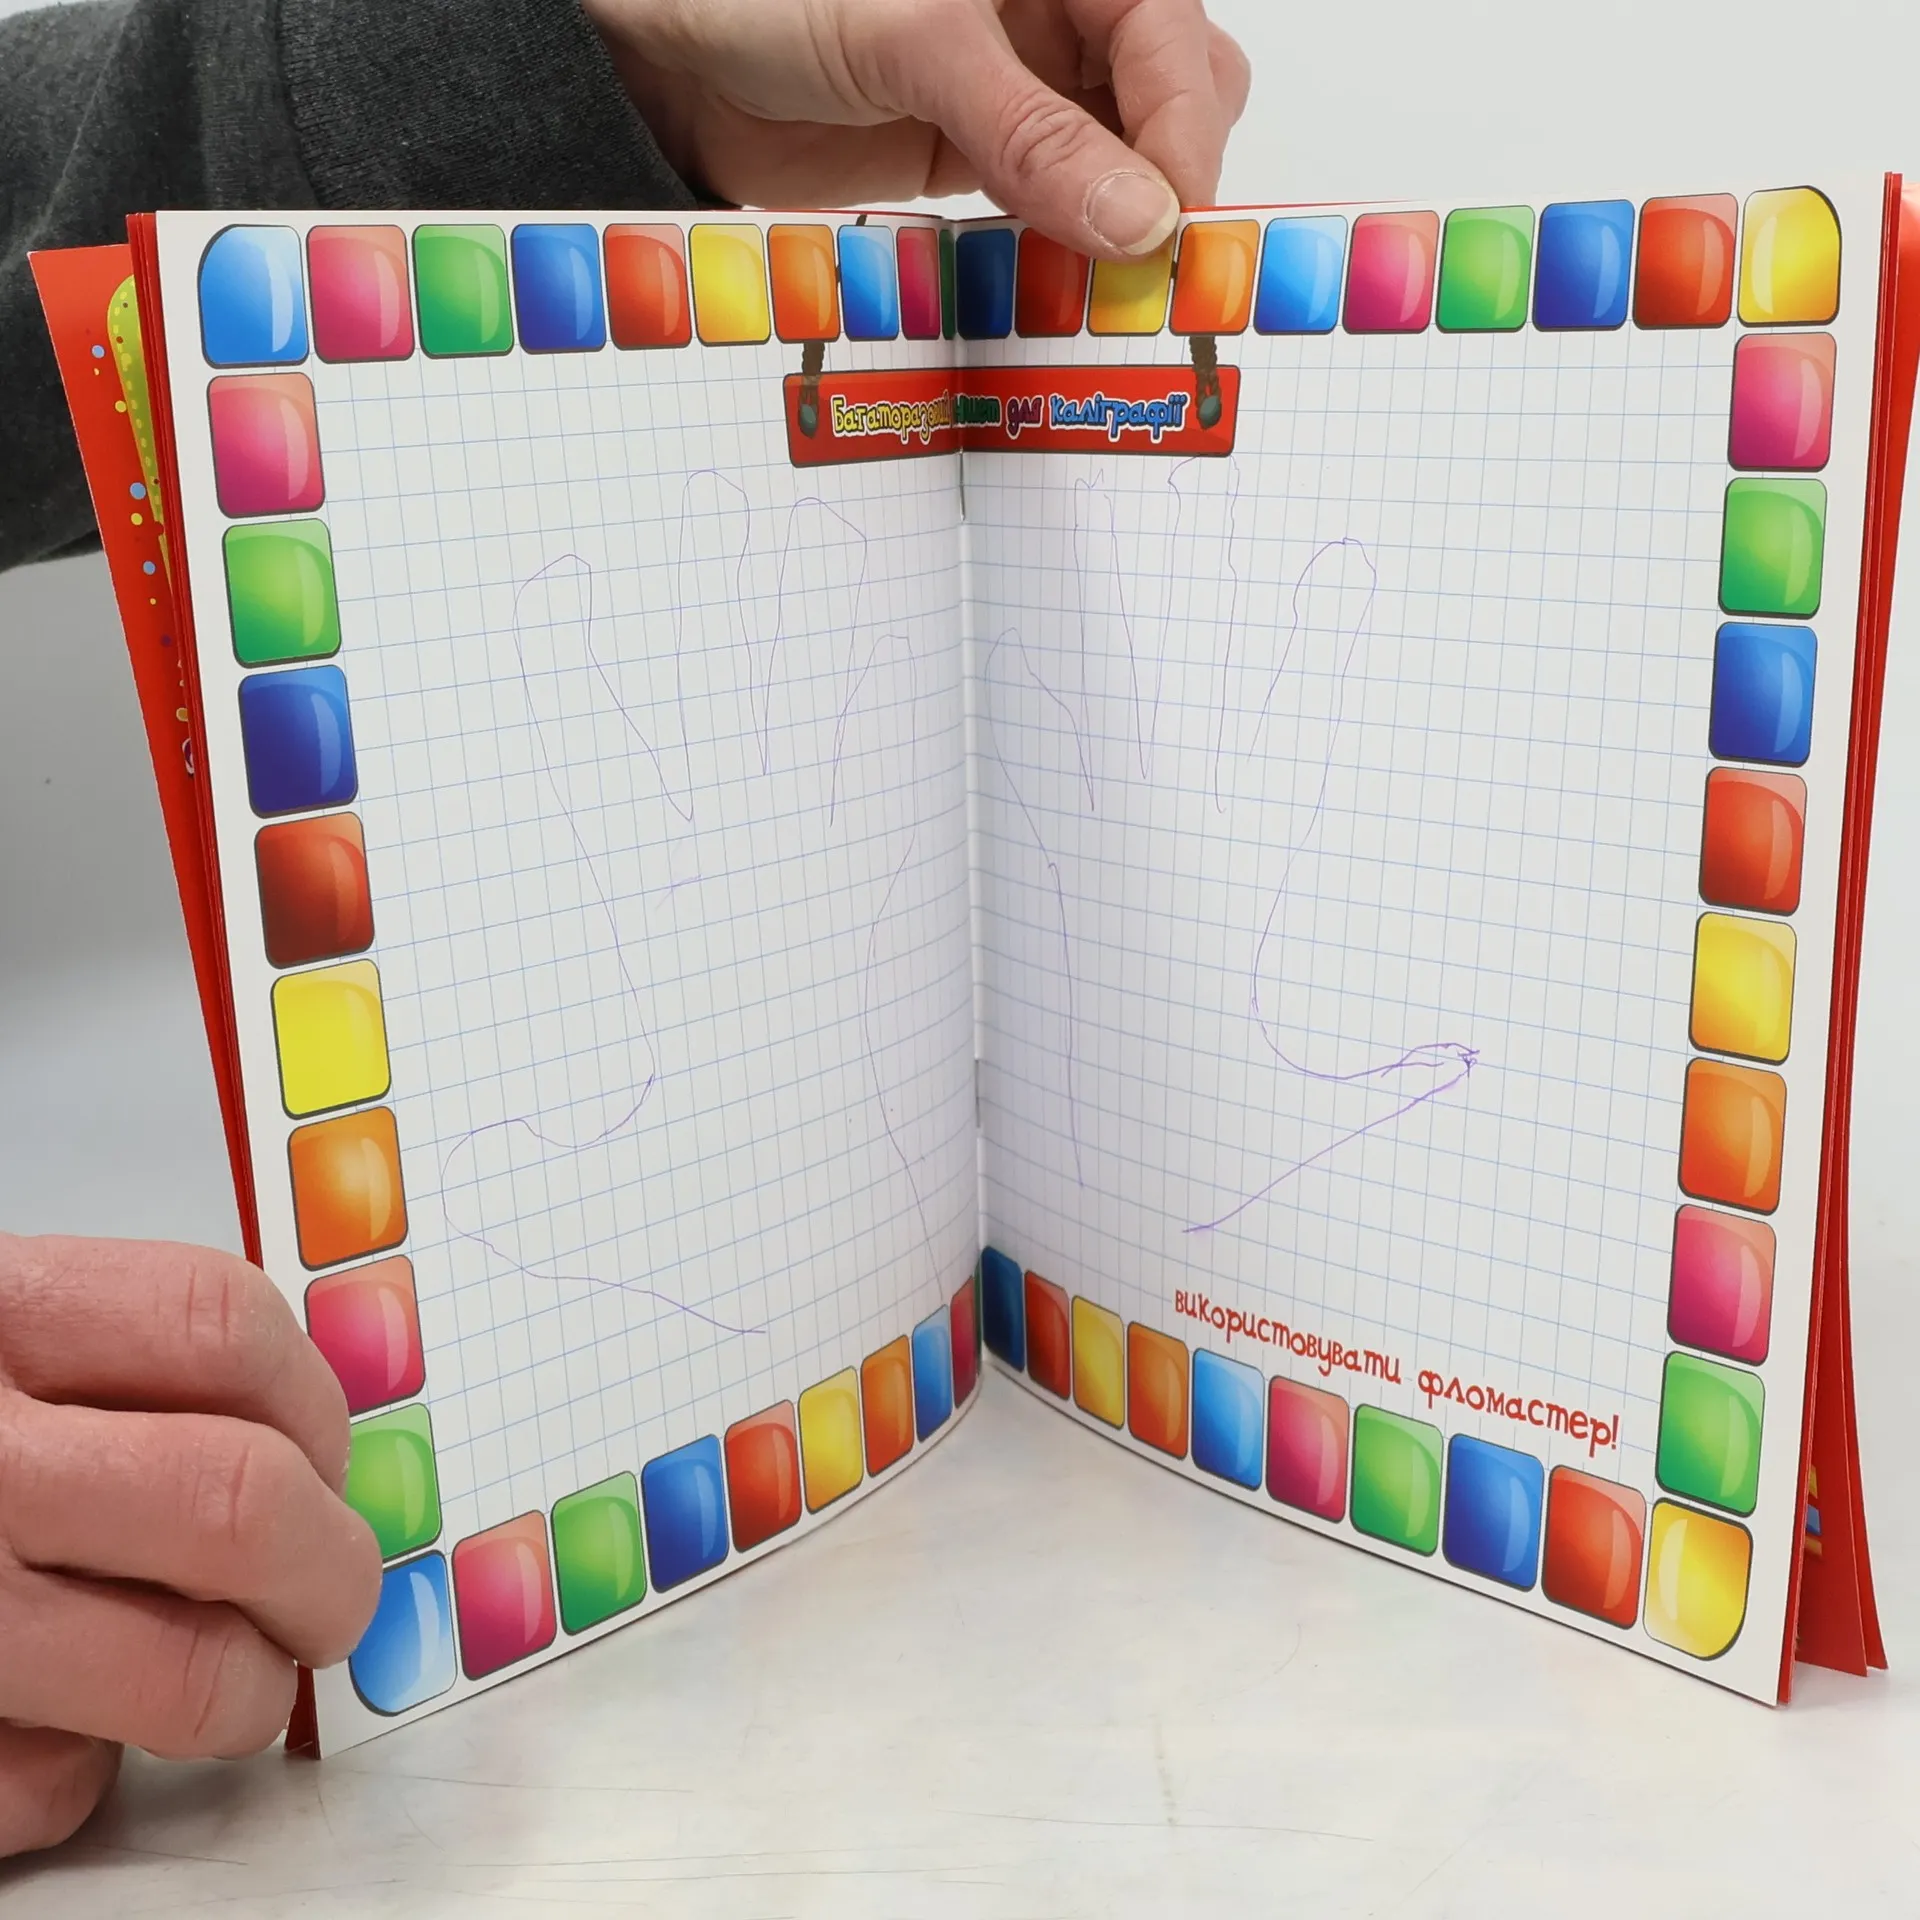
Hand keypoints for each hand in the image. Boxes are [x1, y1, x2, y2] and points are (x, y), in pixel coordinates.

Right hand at [0, 1236, 381, 1857]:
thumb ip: (110, 1366)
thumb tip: (308, 1446)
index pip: (222, 1327)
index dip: (315, 1404)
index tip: (327, 1457)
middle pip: (238, 1503)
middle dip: (327, 1569)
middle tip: (330, 1594)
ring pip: (183, 1674)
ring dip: (241, 1689)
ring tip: (232, 1675)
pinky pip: (49, 1785)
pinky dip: (80, 1769)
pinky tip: (46, 1718)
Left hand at [582, 0, 1250, 257]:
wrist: (670, 65)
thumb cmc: (771, 1)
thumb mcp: (918, 47)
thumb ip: (1033, 135)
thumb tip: (1140, 219)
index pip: (1170, 35)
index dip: (1183, 127)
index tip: (1173, 218)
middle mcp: (1053, 11)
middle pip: (1172, 91)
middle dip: (1170, 169)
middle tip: (1146, 256)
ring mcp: (1022, 86)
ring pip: (1123, 154)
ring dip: (1122, 217)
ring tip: (1105, 277)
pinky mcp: (981, 153)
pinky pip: (1057, 199)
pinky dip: (1068, 241)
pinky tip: (1061, 274)